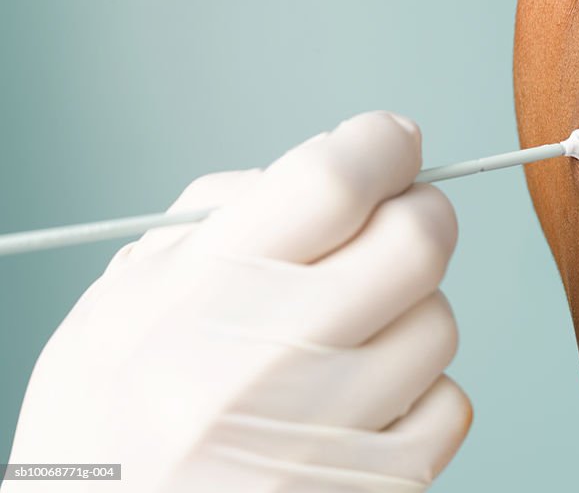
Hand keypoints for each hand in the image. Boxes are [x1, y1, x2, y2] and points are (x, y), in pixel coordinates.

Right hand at [6, 112, 470, 491]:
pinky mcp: (370, 490)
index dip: (379, 144)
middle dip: (419, 213)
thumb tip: (338, 165)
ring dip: (410, 309)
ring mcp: (323, 436)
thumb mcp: (124, 301)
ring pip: (439, 321)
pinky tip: (363, 398)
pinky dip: (419, 389)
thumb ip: (223, 219)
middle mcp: (264, 366)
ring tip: (351, 333)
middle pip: (416, 242)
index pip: (332, 182)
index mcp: (197, 299)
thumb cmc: (109, 425)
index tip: (391, 140)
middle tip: (398, 217)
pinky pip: (449, 405)